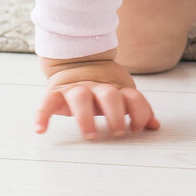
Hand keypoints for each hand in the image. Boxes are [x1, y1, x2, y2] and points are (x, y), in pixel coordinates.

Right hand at [34, 57, 160, 140]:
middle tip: (117, 132)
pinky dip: (42, 115)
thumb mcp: (122, 95)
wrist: (77, 60)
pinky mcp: (56, 93)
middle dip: (115, 114)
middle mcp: (97, 87)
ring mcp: (76, 89)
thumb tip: (155, 126)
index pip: (132, 96)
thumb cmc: (103, 87)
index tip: (138, 128)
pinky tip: (41, 130)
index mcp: (116, 88)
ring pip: (80, 97)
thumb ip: (138, 110)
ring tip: (90, 135)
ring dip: (86, 117)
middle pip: (108, 95)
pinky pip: (46, 102)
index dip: (139, 111)